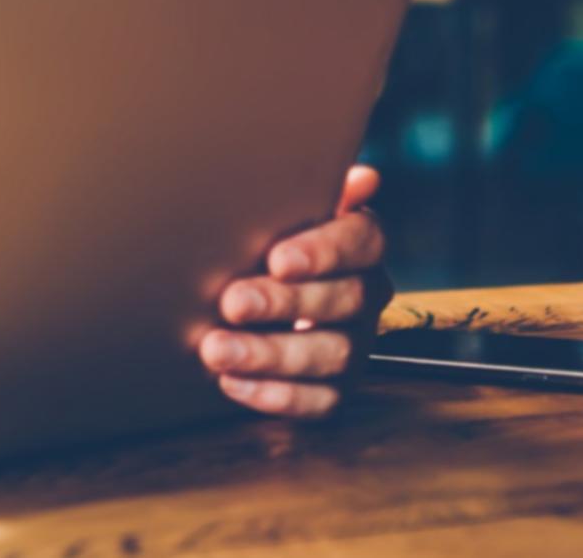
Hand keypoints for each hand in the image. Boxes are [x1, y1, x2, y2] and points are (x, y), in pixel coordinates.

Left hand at [199, 165, 391, 417]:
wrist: (257, 298)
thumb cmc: (267, 241)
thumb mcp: (282, 212)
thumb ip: (308, 194)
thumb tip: (363, 179)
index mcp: (361, 246)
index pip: (362, 242)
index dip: (323, 251)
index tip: (277, 258)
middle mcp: (367, 295)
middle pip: (345, 300)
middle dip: (284, 303)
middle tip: (232, 302)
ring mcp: (355, 345)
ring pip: (331, 354)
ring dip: (270, 354)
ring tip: (215, 349)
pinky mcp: (336, 389)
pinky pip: (319, 402)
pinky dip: (275, 396)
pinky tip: (232, 383)